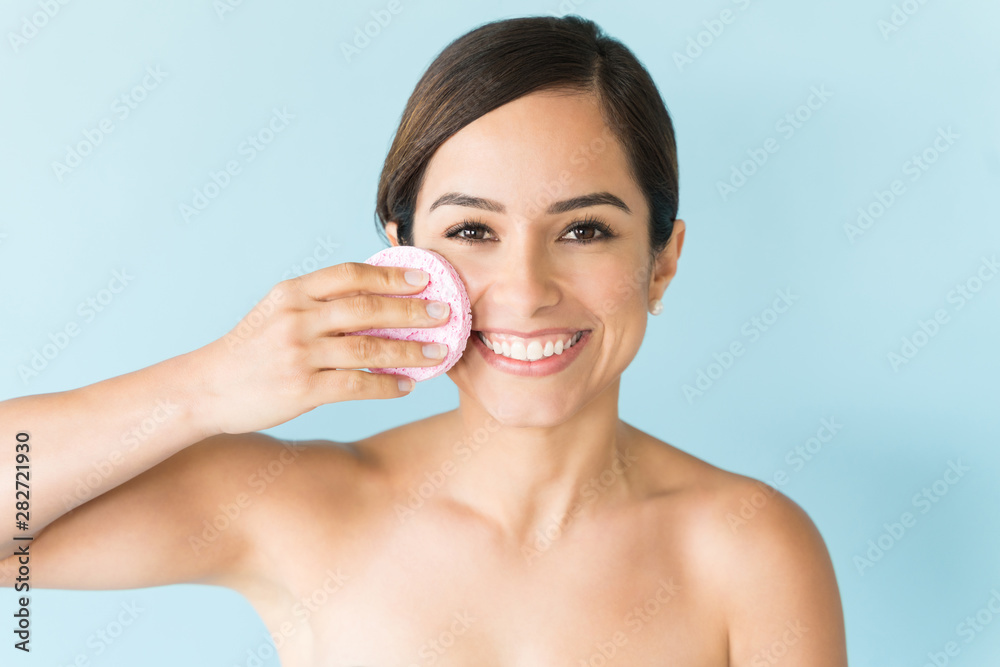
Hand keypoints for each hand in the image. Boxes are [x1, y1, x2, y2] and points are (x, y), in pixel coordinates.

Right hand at [187, 262, 451, 434]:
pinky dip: (386, 384)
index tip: (424, 278)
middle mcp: (295, 318)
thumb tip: (373, 298)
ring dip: (409, 350)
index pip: (348, 275)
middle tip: (444, 313)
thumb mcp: (275, 313)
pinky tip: (406, 386)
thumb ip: (315, 303)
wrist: (205, 388)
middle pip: (365, 308)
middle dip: (411, 310)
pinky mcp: (301, 388)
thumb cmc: (249, 351)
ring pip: (367, 346)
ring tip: (437, 352)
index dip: (390, 275)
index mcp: (291, 293)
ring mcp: (298, 353)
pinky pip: (356, 383)